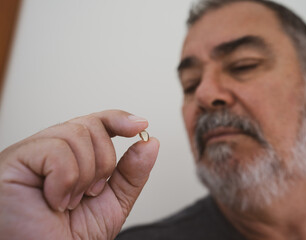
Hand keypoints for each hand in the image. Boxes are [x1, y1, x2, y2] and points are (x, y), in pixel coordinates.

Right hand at [0, 110, 159, 239]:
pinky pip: (56, 150)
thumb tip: (150, 143)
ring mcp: (32, 152)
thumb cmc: (69, 236)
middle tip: (92, 192)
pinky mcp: (15, 159)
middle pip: (91, 125)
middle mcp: (51, 149)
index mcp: (72, 156)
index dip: (119, 119)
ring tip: (70, 201)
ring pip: (76, 134)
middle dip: (104, 162)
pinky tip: (54, 201)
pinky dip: (65, 180)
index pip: (97, 122)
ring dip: (84, 176)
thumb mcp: (113, 203)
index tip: (141, 126)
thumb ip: (132, 173)